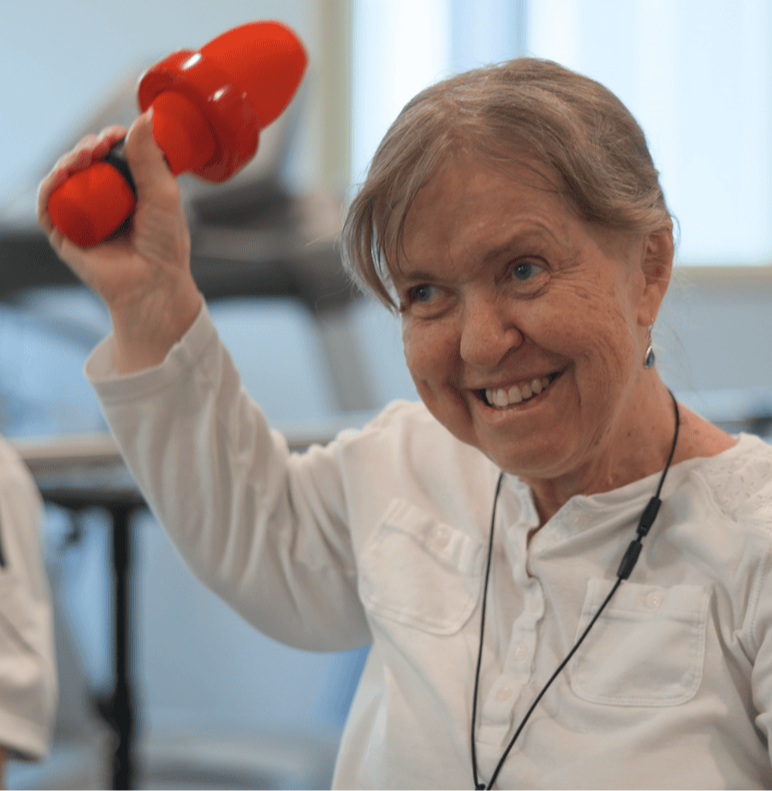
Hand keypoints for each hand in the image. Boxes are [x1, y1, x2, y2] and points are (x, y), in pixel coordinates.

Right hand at [37, 109, 201, 372]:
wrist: (154, 283)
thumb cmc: (165, 245)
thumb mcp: (163, 194)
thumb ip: (150, 156)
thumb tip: (147, 114)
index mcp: (130, 188)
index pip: (113, 153)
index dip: (111, 138)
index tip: (116, 133)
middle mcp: (105, 200)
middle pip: (86, 161)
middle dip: (88, 145)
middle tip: (100, 145)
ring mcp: (84, 215)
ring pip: (65, 177)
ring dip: (68, 160)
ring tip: (83, 157)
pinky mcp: (66, 234)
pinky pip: (49, 206)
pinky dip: (50, 188)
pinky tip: (61, 177)